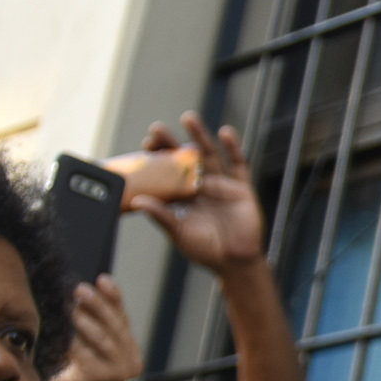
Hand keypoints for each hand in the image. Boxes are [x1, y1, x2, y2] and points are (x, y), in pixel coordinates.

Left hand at [46, 278, 142, 380]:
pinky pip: (88, 355)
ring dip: (86, 322)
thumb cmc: (72, 367)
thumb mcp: (87, 340)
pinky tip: (67, 339)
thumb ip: (94, 320)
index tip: (102, 279)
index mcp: (130, 350)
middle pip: (115, 326)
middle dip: (98, 305)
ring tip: (72, 309)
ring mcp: (120, 373)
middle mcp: (132, 362)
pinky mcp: (104, 380)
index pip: (123, 317)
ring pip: (103, 339)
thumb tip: (90, 288)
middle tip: (81, 289)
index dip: (113, 297)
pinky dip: (77, 344)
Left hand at [124, 113, 267, 275]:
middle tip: (158, 129)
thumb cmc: (205, 250)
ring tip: (188, 118)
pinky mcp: (241, 188)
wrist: (235, 262)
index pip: (167, 170)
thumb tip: (138, 201)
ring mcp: (221, 184)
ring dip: (200, 135)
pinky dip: (234, 148)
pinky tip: (225, 133)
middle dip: (172, 142)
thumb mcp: (178, 233)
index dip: (157, 156)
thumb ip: (161, 215)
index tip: (146, 144)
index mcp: (183, 195)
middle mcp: (201, 185)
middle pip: (185, 157)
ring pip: (210, 154)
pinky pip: (238, 164)